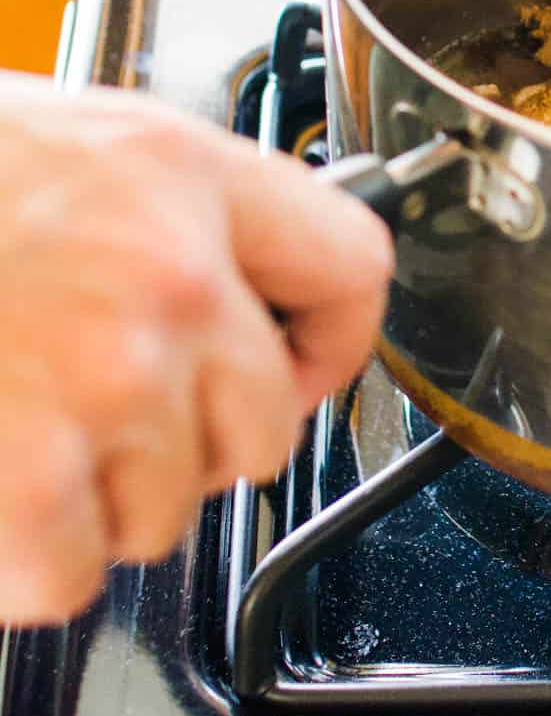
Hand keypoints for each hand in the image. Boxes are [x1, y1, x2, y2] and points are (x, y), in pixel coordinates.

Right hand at [0, 78, 391, 623]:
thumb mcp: (81, 142)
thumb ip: (179, 210)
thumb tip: (247, 284)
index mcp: (187, 179)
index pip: (352, 268)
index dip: (330, 336)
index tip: (296, 362)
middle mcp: (169, 278)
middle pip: (268, 426)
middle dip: (197, 442)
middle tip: (113, 412)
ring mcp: (106, 382)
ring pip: (171, 510)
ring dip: (102, 498)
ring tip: (23, 424)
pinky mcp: (30, 480)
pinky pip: (75, 573)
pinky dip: (24, 557)